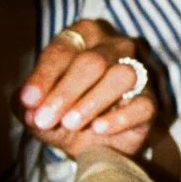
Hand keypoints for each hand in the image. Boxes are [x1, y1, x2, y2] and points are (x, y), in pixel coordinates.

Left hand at [14, 20, 162, 161]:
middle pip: (92, 62)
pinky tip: (98, 128)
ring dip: (91, 102)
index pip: (63, 51)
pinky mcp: (150, 101)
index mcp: (84, 37)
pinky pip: (142, 105)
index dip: (44, 76)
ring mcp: (138, 71)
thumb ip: (30, 105)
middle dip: (65, 92)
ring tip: (70, 123)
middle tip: (45, 119)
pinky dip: (119, 117)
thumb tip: (29, 108)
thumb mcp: (40, 109)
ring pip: (121, 76)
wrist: (97, 144)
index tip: (30, 101)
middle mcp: (114, 47)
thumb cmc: (66, 114)